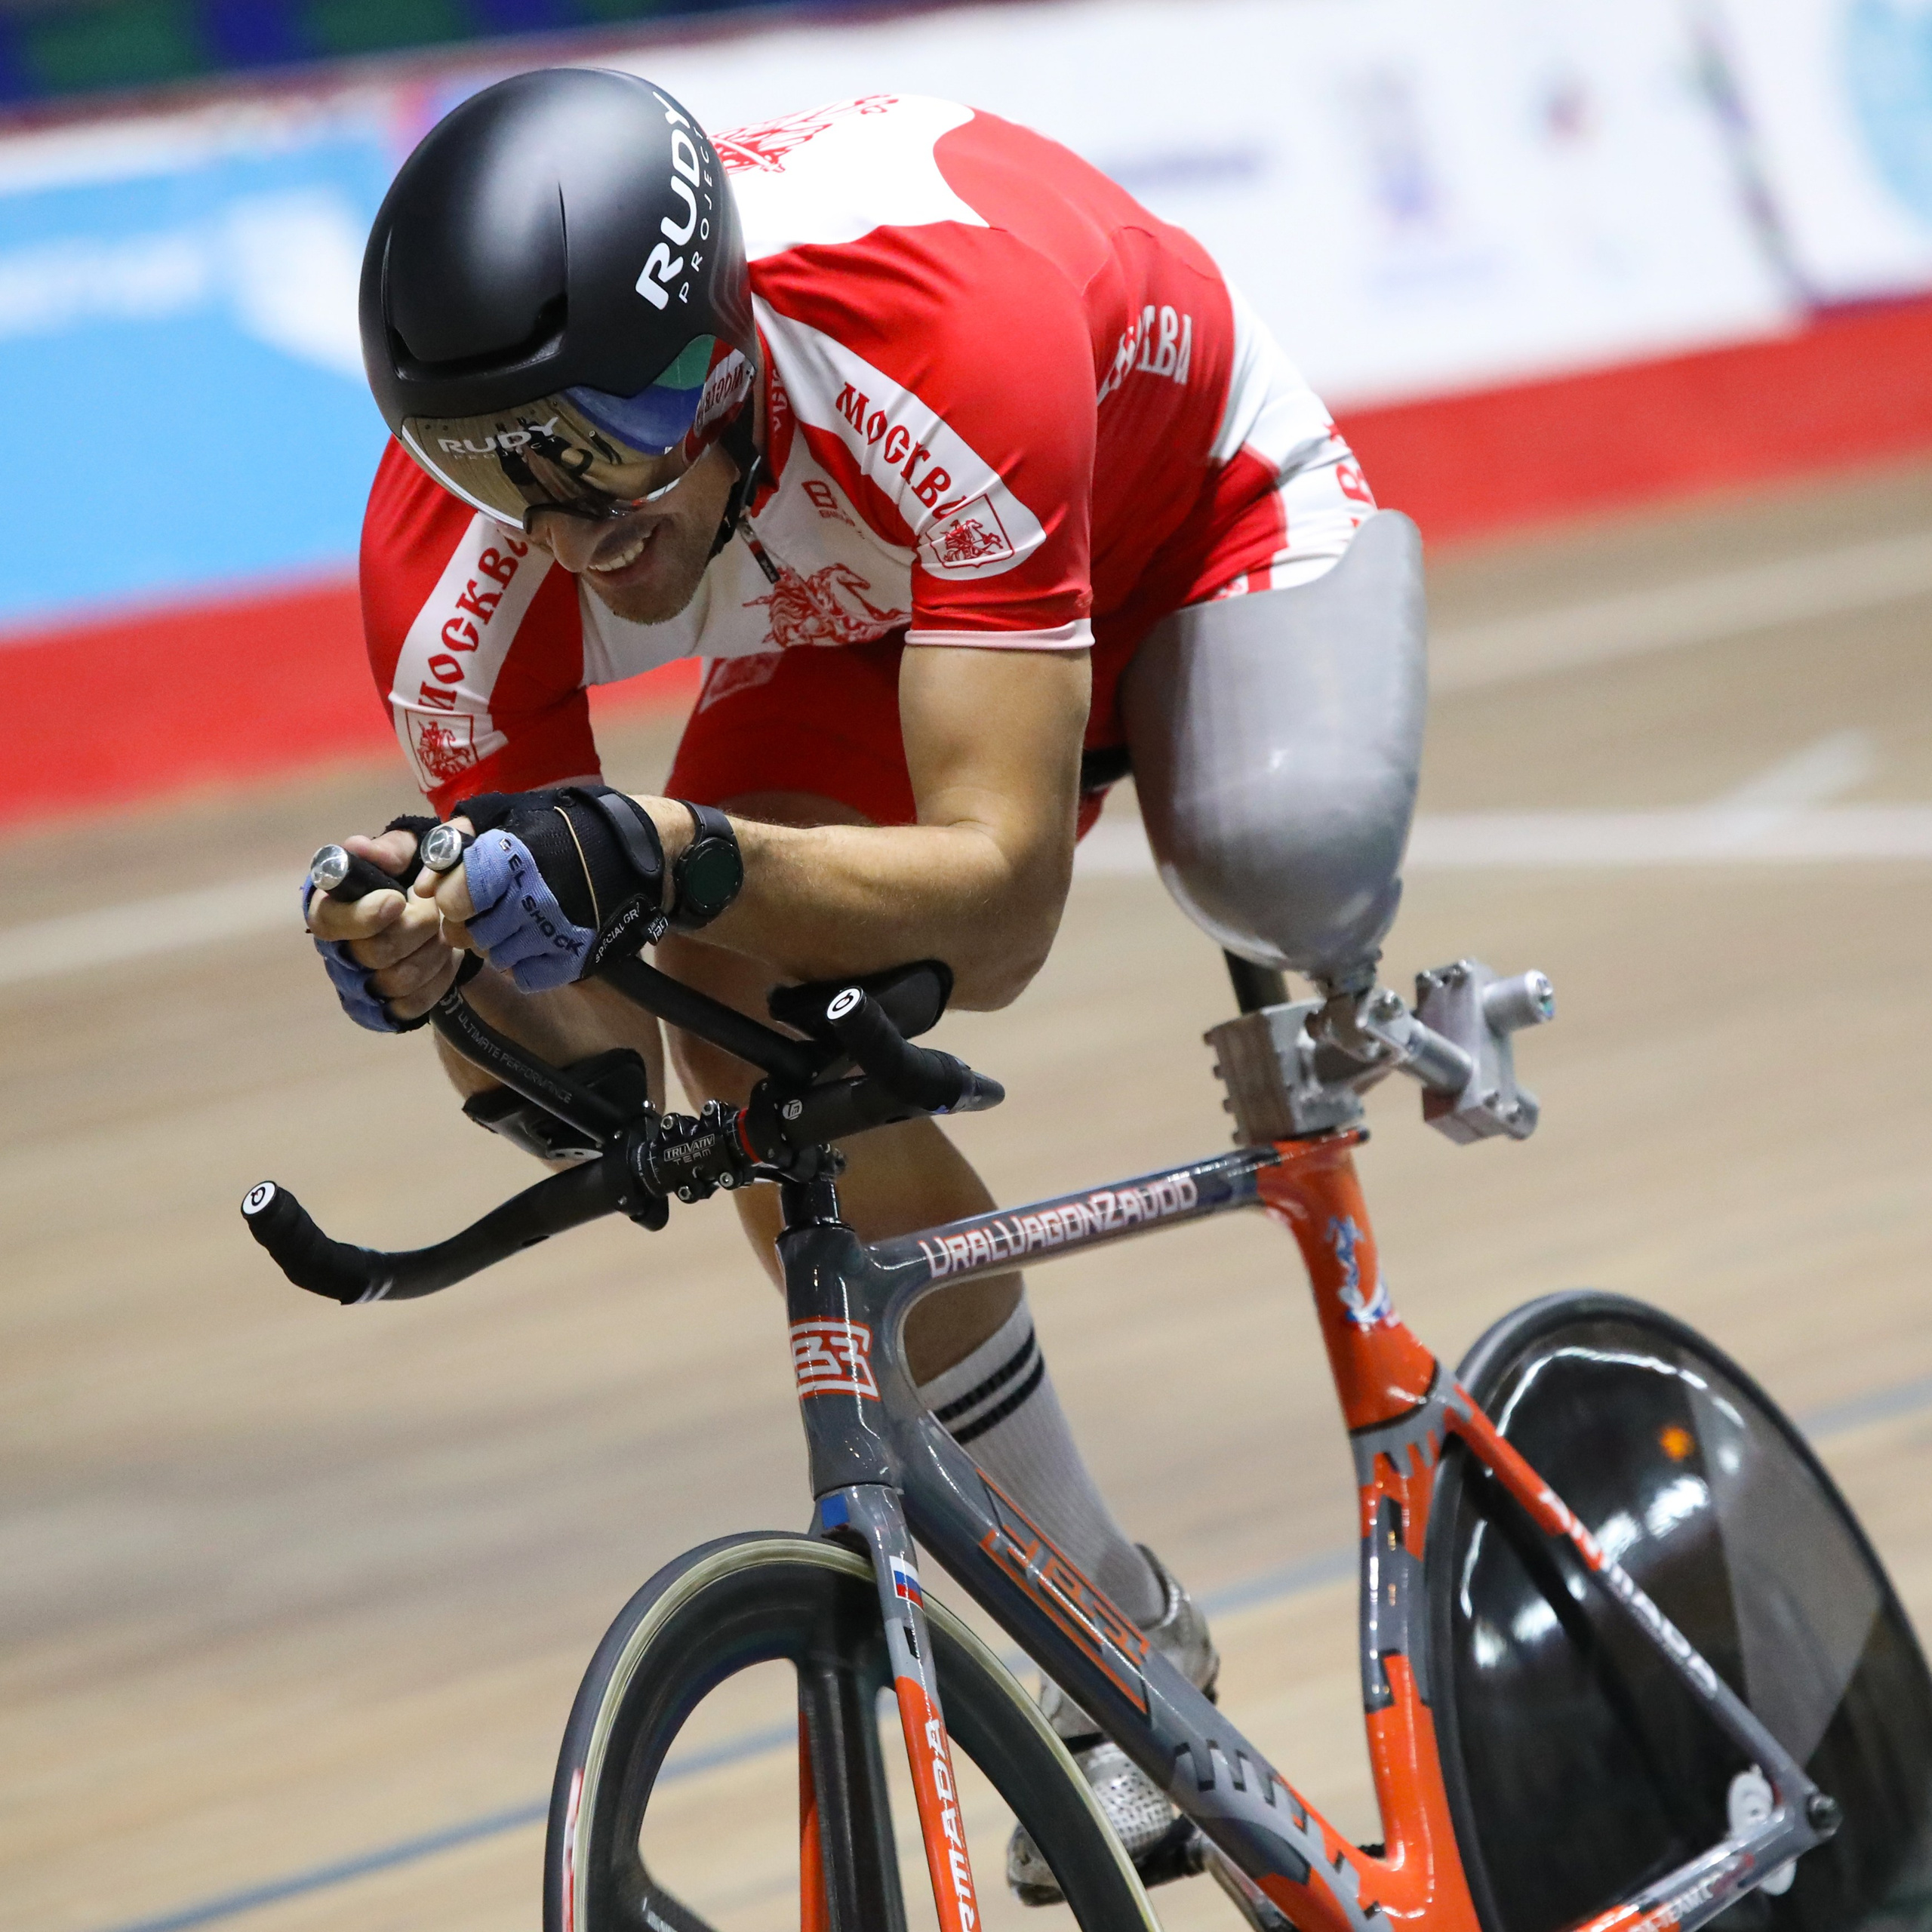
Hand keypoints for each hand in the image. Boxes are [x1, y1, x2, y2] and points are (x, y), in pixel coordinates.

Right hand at [305, 826, 459, 1029]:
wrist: (443, 918)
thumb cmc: (415, 878)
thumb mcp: (409, 852)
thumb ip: (390, 848)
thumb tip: (361, 849)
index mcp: (329, 908)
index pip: (330, 922)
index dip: (365, 915)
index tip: (397, 900)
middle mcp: (335, 950)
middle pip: (374, 953)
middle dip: (417, 928)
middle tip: (434, 910)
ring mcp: (355, 985)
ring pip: (397, 981)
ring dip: (431, 953)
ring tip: (441, 932)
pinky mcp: (379, 1011)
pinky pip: (410, 1006)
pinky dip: (437, 981)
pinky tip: (442, 959)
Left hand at [416, 788, 678, 991]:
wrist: (637, 853)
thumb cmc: (563, 829)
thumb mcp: (508, 816)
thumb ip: (458, 840)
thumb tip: (421, 882)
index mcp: (510, 859)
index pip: (452, 900)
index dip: (451, 897)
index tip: (464, 891)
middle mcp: (531, 898)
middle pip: (468, 933)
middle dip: (468, 923)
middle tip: (486, 909)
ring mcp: (554, 932)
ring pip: (494, 956)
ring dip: (496, 942)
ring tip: (514, 922)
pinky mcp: (573, 957)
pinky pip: (526, 976)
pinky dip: (523, 963)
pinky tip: (533, 941)